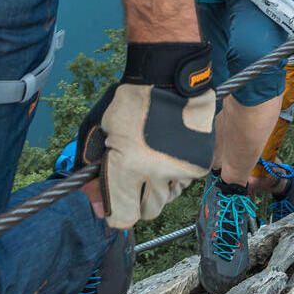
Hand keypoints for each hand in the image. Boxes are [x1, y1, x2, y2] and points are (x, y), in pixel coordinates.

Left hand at [77, 40, 216, 226]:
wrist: (169, 76)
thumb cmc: (129, 101)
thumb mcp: (99, 133)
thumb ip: (93, 173)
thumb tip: (96, 207)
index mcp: (127, 166)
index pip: (122, 216)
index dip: (114, 211)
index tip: (111, 201)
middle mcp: (157, 173)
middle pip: (147, 211)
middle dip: (137, 199)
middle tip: (133, 176)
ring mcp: (182, 170)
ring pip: (167, 198)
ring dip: (158, 187)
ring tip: (152, 157)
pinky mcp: (200, 164)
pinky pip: (183, 183)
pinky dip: (175, 175)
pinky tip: (168, 151)